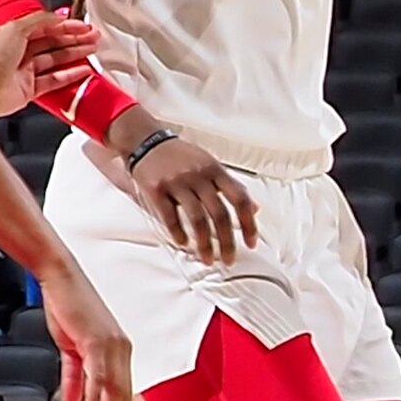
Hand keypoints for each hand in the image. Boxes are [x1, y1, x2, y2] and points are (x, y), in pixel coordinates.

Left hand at [0, 8, 102, 117]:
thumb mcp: (17, 29)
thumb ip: (41, 20)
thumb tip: (59, 15)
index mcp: (14, 35)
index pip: (46, 28)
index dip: (65, 26)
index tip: (83, 25)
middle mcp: (19, 52)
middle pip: (53, 43)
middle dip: (74, 39)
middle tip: (93, 37)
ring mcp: (24, 72)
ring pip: (56, 61)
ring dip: (75, 54)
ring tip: (92, 50)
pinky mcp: (28, 91)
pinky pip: (54, 81)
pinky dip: (70, 76)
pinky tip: (83, 70)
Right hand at [31, 256, 132, 400]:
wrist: (59, 278)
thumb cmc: (67, 306)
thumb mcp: (70, 348)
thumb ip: (74, 377)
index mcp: (118, 350)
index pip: (123, 391)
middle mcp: (121, 349)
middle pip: (122, 395)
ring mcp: (113, 346)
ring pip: (114, 391)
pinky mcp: (99, 341)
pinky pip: (100, 378)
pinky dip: (96, 400)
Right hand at [117, 128, 259, 266]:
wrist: (146, 142)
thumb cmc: (181, 156)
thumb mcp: (210, 165)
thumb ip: (231, 186)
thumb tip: (254, 208)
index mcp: (215, 169)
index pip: (239, 198)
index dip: (249, 223)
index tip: (251, 242)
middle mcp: (198, 175)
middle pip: (220, 214)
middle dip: (227, 241)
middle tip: (229, 258)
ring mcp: (177, 182)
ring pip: (197, 219)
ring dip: (204, 244)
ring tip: (207, 258)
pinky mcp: (157, 189)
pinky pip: (170, 217)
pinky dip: (178, 233)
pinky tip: (184, 243)